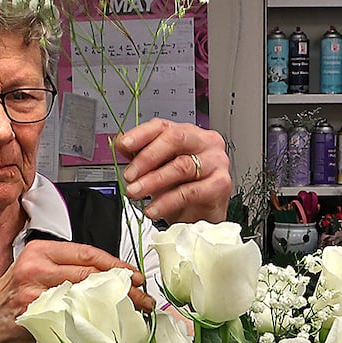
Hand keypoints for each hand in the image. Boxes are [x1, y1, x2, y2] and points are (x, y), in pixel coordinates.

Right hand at [0, 239, 154, 342]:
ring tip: (134, 312)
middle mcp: (37, 266)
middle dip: (123, 286)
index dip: (116, 264)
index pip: (88, 253)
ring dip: (116, 304)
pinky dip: (96, 322)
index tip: (135, 276)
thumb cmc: (8, 306)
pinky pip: (74, 316)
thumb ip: (63, 272)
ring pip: (88, 293)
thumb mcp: (32, 277)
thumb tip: (105, 279)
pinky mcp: (37, 315)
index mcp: (39, 251)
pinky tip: (111, 326)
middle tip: (142, 297)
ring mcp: (36, 291)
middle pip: (92, 272)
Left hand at [115, 119, 231, 223]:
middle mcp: (205, 142)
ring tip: (136, 193)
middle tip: (130, 175)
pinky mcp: (221, 184)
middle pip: (175, 139)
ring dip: (153, 181)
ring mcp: (216, 162)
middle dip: (147, 158)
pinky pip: (190, 192)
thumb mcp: (158, 170)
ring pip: (181, 166)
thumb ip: (141, 155)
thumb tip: (120, 143)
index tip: (124, 145)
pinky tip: (154, 209)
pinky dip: (167, 202)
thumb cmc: (183, 189)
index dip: (141, 134)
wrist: (201, 216)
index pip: (163, 126)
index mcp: (188, 134)